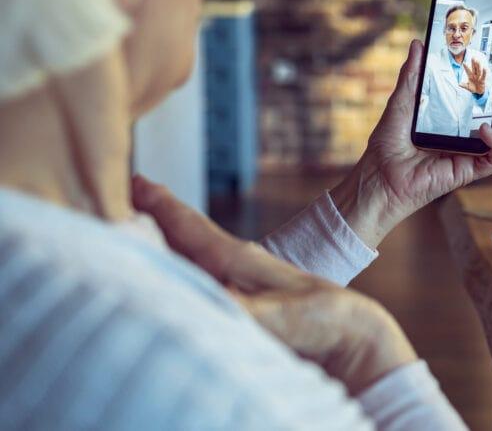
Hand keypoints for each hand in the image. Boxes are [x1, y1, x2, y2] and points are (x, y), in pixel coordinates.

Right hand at [131, 175, 415, 393]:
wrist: (350, 326)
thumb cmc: (317, 317)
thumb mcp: (277, 316)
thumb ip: (239, 311)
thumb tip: (202, 302)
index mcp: (236, 259)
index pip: (188, 226)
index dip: (160, 206)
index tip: (135, 180)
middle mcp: (234, 263)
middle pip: (184, 234)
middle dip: (154, 216)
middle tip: (126, 194)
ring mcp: (240, 278)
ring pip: (194, 252)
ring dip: (166, 240)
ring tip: (138, 227)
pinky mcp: (246, 298)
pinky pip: (205, 274)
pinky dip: (184, 266)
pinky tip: (176, 272)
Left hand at [332, 40, 491, 247]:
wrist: (377, 178)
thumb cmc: (387, 146)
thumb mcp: (401, 102)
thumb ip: (412, 75)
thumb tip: (418, 44)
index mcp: (453, 118)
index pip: (482, 98)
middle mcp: (465, 135)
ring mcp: (469, 153)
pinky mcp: (469, 171)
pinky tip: (485, 130)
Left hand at [458, 58, 486, 94]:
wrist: (478, 91)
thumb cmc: (472, 88)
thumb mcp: (467, 87)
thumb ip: (464, 85)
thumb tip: (459, 84)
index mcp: (470, 76)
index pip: (468, 71)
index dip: (466, 67)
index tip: (463, 63)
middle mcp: (474, 75)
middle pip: (474, 68)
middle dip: (473, 63)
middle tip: (473, 57)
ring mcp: (479, 77)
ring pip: (478, 70)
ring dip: (478, 66)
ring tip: (477, 61)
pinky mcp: (482, 80)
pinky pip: (483, 75)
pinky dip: (484, 72)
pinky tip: (484, 68)